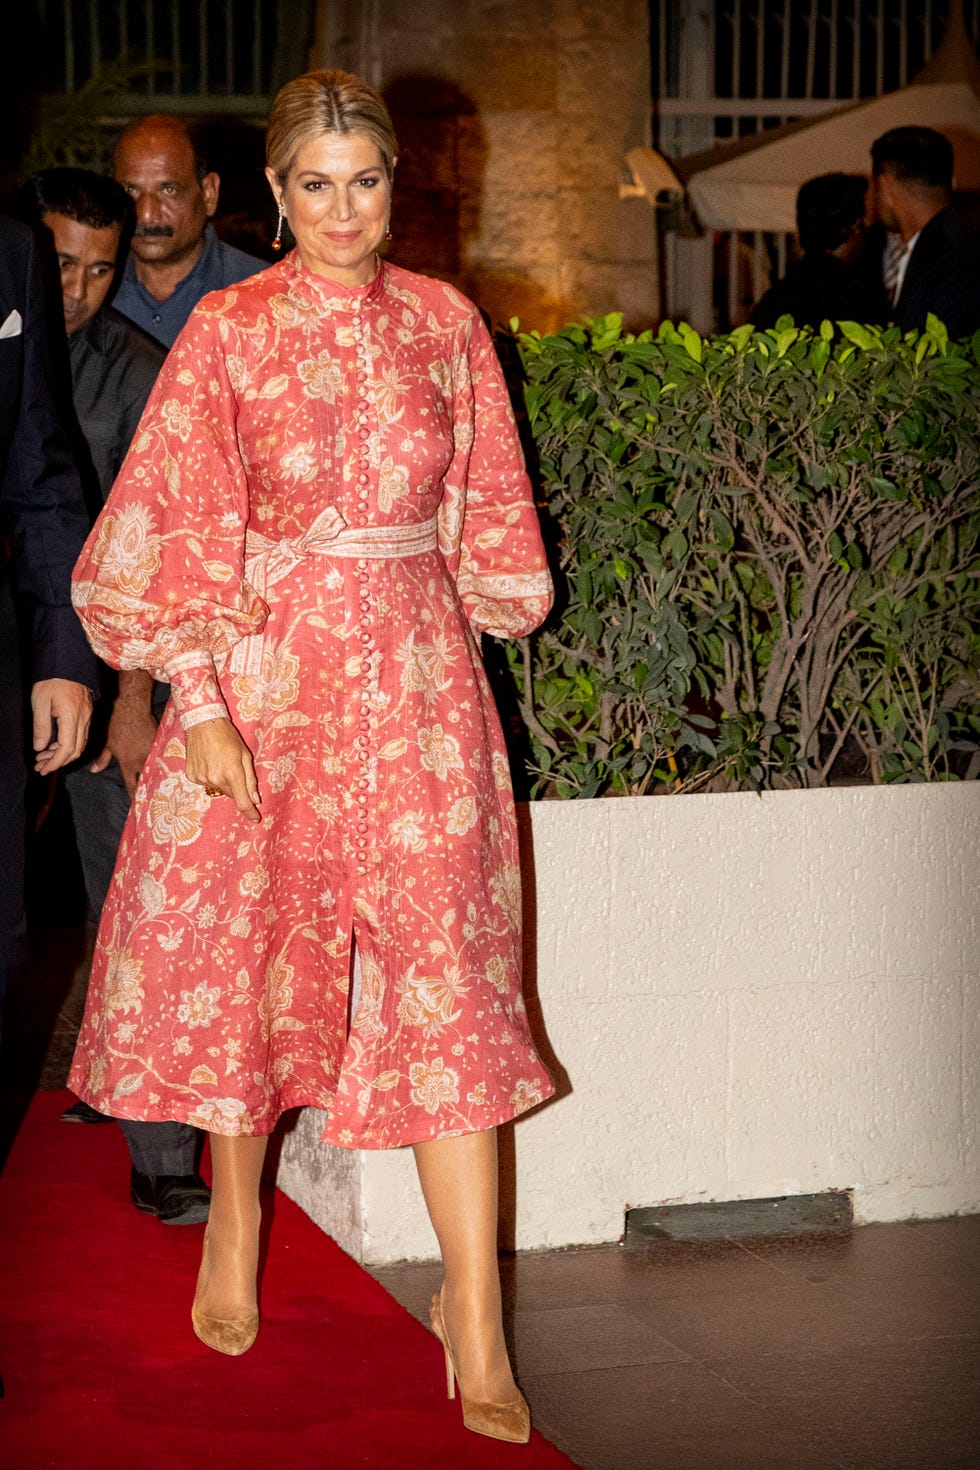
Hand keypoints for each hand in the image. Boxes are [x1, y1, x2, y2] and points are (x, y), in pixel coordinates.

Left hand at [32, 679, 91, 773]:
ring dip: (64, 754)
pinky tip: (56, 744)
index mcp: (71, 716)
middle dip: (59, 762)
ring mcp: (87, 716)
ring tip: (44, 757)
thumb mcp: (40, 702)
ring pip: (80, 744)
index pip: (67, 748)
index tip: (44, 769)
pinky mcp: (87, 713)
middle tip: (41, 766)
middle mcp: (83, 719)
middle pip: (76, 750)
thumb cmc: (52, 680)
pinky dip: (70, 744)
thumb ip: (41, 726)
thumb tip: (40, 747)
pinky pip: (82, 735)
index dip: (55, 762)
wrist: (68, 662)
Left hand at [90, 671, 157, 796]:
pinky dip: (164, 763)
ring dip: (159, 777)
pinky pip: (163, 757)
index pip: (131, 784)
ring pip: (157, 769)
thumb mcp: (108, 744)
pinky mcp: (160, 744)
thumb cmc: (117, 726)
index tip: (138, 804)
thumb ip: (103, 759)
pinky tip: (170, 769)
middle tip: (154, 800)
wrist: (132, 709)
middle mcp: (141, 761)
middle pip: (148, 780)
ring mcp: (152, 753)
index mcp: (127, 763)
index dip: (134, 795)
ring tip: (165, 788)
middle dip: (151, 790)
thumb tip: (94, 771)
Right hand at [185, 717, 260, 821]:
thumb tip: (255, 800)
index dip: (250, 812)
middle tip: (234, 769)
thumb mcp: (245, 755)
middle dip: (237, 788)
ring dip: (222, 780)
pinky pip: (206, 783)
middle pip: (231, 795)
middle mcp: (215, 779)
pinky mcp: (192, 776)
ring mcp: (202, 779)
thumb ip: (250, 779)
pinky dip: (210, 776)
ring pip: (218, 788)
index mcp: (232, 773)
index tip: (255, 818)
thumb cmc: (228, 737)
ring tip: (219, 761)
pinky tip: (209, 762)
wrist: (202, 724)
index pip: (242, 802)